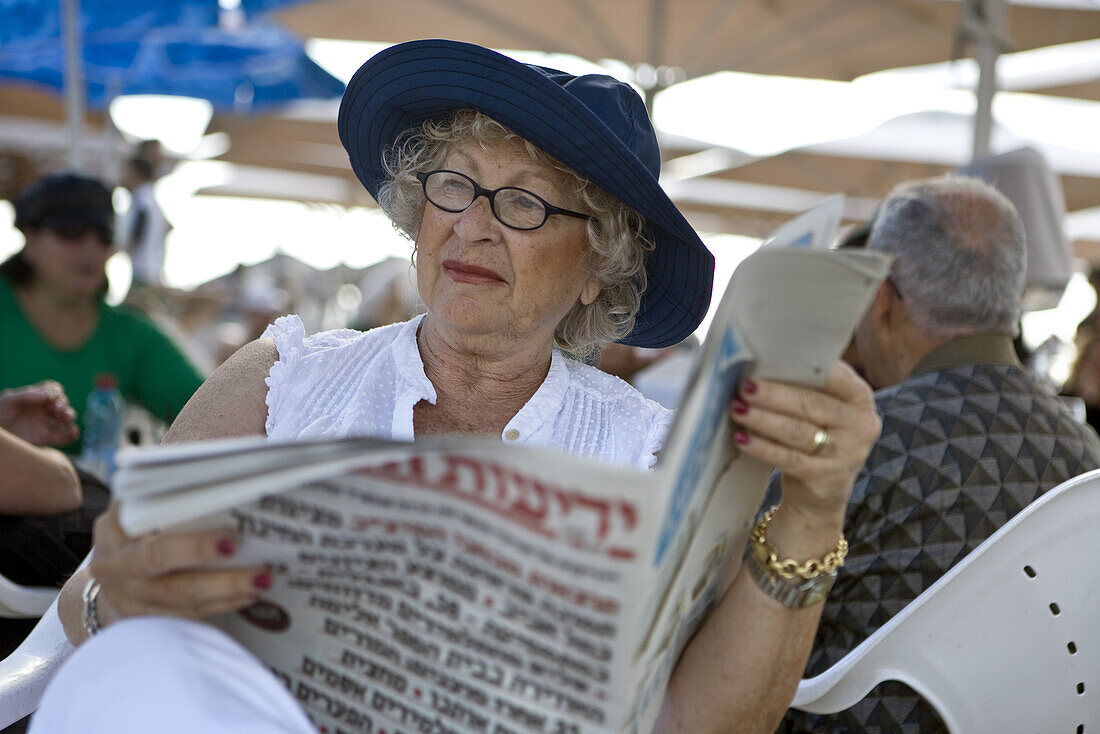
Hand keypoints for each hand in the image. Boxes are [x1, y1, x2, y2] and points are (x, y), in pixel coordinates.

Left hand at [0, 381, 78, 446]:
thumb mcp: (9, 400)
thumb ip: (27, 394)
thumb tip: (50, 394)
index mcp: (35, 398)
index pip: (53, 390)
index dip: (57, 391)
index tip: (54, 396)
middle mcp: (43, 410)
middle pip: (62, 403)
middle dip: (63, 405)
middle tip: (57, 409)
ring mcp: (46, 424)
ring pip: (66, 419)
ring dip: (69, 416)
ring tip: (64, 419)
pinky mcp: (46, 439)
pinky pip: (64, 438)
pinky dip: (72, 435)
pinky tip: (73, 431)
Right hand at [88, 503, 270, 626]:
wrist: (109, 568)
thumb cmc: (135, 521)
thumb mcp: (137, 500)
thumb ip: (168, 489)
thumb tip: (223, 469)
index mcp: (115, 532)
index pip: (154, 542)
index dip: (192, 547)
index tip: (231, 541)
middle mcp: (119, 569)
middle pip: (173, 584)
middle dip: (221, 580)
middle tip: (261, 573)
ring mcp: (131, 600)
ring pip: (184, 604)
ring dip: (229, 594)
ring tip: (264, 581)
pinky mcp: (148, 619)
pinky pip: (188, 616)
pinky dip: (222, 605)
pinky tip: (249, 594)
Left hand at [729, 361, 879, 520]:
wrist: (825, 490)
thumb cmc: (817, 433)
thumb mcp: (824, 408)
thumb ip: (806, 386)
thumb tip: (762, 365)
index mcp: (860, 397)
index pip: (836, 377)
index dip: (804, 368)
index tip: (772, 360)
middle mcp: (860, 426)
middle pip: (812, 405)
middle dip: (773, 395)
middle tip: (744, 386)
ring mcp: (846, 455)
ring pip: (798, 432)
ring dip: (763, 419)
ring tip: (737, 409)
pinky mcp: (825, 479)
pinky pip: (788, 459)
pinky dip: (762, 447)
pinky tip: (741, 438)